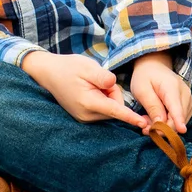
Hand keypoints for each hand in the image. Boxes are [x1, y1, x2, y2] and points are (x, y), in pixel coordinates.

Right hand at [20, 51, 146, 130]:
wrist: (49, 73)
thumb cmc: (68, 67)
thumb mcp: (87, 67)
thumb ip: (103, 77)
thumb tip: (114, 84)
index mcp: (88, 102)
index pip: (115, 111)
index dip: (130, 117)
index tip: (142, 124)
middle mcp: (87, 115)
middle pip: (114, 108)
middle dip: (113, 93)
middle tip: (99, 80)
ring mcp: (84, 118)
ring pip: (109, 109)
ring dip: (107, 96)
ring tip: (91, 84)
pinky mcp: (84, 117)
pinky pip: (102, 110)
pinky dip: (101, 99)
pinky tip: (89, 90)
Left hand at [129, 50, 191, 134]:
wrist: (154, 66)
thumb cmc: (145, 77)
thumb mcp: (141, 90)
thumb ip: (152, 107)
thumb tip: (160, 124)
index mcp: (171, 87)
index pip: (177, 107)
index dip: (178, 120)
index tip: (182, 131)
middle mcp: (184, 93)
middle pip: (179, 118)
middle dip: (163, 128)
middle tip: (144, 128)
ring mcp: (188, 99)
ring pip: (180, 121)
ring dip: (164, 126)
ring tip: (148, 120)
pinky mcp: (188, 104)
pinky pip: (180, 119)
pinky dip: (169, 122)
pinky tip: (156, 118)